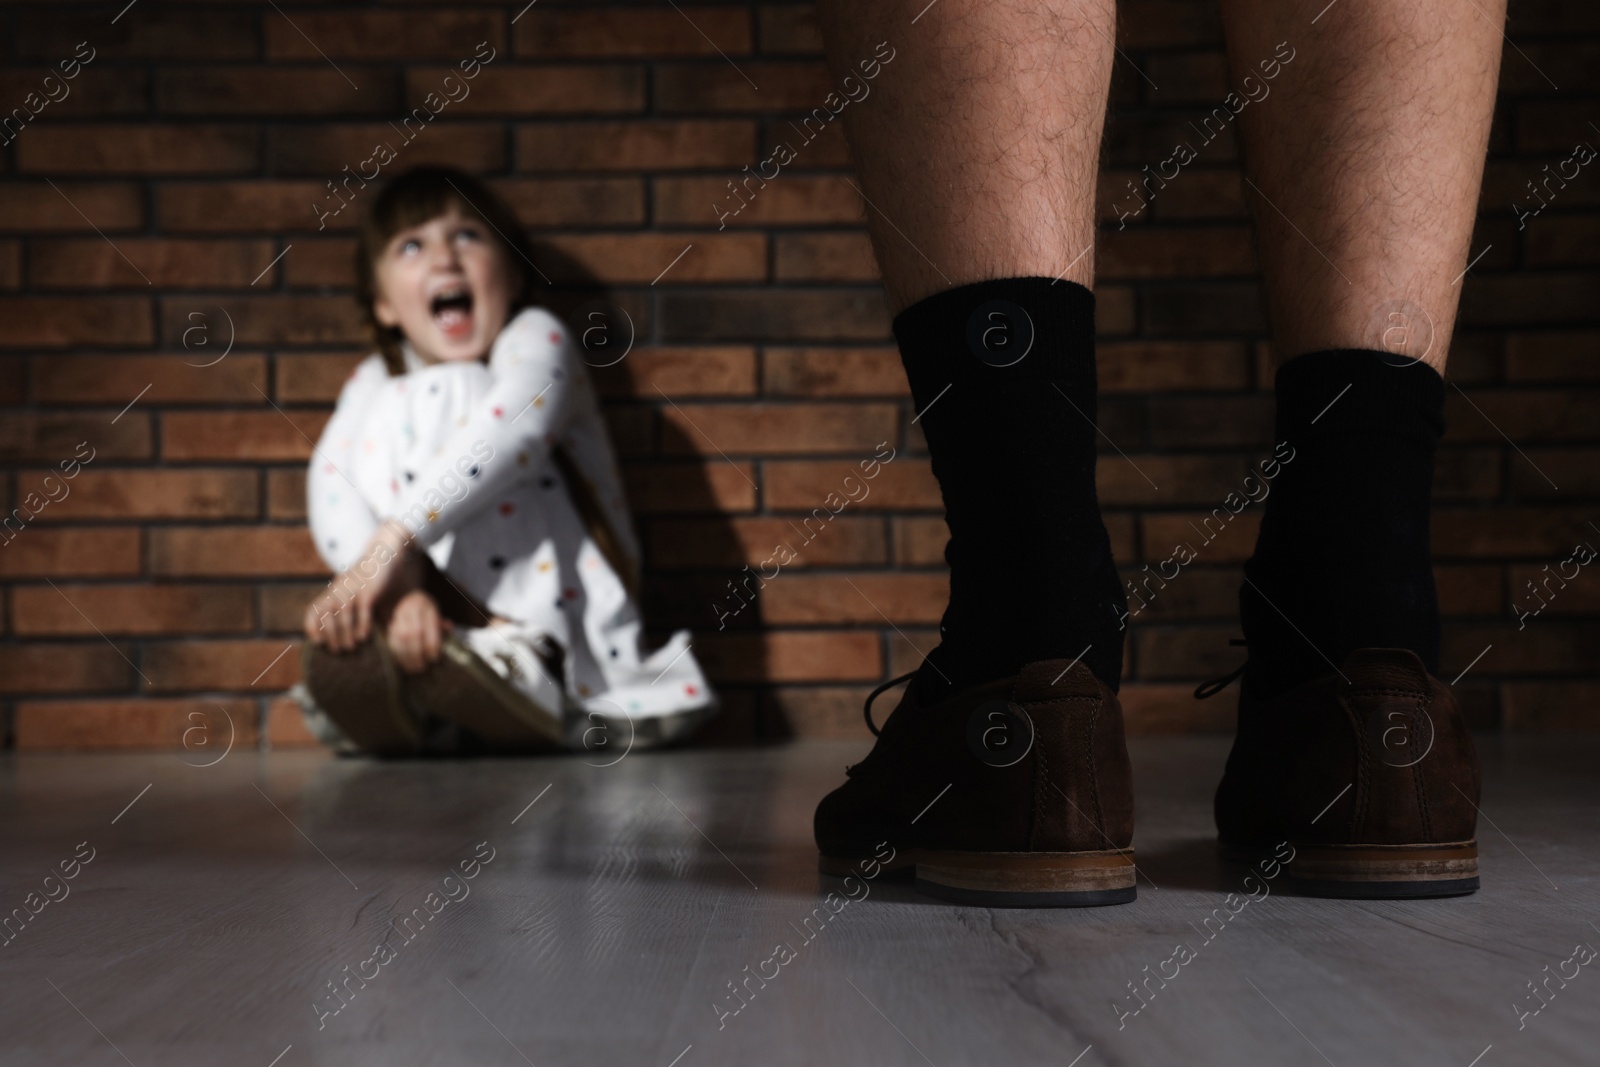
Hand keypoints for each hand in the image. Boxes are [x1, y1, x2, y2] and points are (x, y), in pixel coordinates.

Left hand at [303, 521, 421, 651]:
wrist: (384, 553)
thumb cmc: (370, 576)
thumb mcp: (353, 589)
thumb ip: (348, 605)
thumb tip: (348, 631)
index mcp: (333, 590)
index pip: (315, 609)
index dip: (312, 627)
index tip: (317, 642)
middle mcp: (340, 590)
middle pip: (327, 615)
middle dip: (330, 635)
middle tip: (337, 651)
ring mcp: (354, 589)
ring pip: (343, 614)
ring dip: (345, 634)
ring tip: (351, 647)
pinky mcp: (370, 589)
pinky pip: (363, 609)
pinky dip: (362, 625)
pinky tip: (365, 637)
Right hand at [387, 589, 452, 672]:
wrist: (405, 597)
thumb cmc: (425, 610)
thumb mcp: (436, 614)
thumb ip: (441, 624)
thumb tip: (449, 628)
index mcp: (427, 608)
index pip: (430, 627)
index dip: (431, 645)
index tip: (433, 658)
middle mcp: (412, 609)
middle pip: (413, 633)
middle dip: (416, 653)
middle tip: (421, 667)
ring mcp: (399, 615)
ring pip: (400, 637)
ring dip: (405, 656)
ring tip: (411, 668)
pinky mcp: (389, 621)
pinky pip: (390, 638)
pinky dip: (396, 652)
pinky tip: (402, 662)